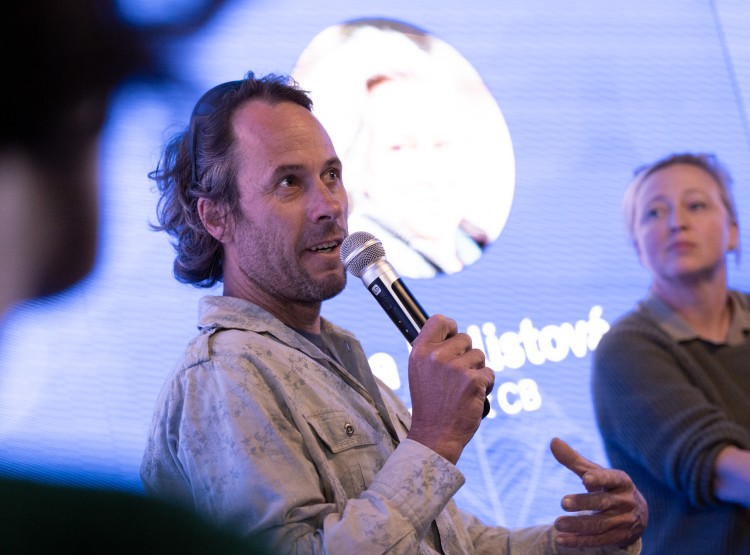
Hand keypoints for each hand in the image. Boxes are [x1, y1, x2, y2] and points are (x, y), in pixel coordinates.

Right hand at [406, 314, 493, 464]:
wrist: (435, 434)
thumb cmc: (430, 404)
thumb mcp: (420, 372)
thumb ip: (433, 351)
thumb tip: (450, 333)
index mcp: (420, 352)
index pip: (439, 320)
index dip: (451, 326)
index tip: (453, 337)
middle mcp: (436, 357)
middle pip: (465, 338)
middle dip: (467, 355)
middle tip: (457, 376)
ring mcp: (455, 368)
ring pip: (479, 356)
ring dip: (477, 370)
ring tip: (463, 389)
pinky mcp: (473, 381)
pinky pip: (489, 373)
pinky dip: (486, 385)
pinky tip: (472, 397)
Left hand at [550, 437, 647, 548]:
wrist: (637, 515)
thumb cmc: (609, 487)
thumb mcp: (595, 473)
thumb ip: (574, 460)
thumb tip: (553, 440)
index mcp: (621, 481)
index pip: (612, 478)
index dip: (600, 478)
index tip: (586, 479)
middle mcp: (625, 501)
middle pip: (602, 502)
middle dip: (583, 503)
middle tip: (563, 502)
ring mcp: (623, 521)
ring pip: (599, 525)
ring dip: (577, 525)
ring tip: (557, 523)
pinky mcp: (618, 538)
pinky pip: (597, 541)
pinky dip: (578, 541)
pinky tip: (561, 539)